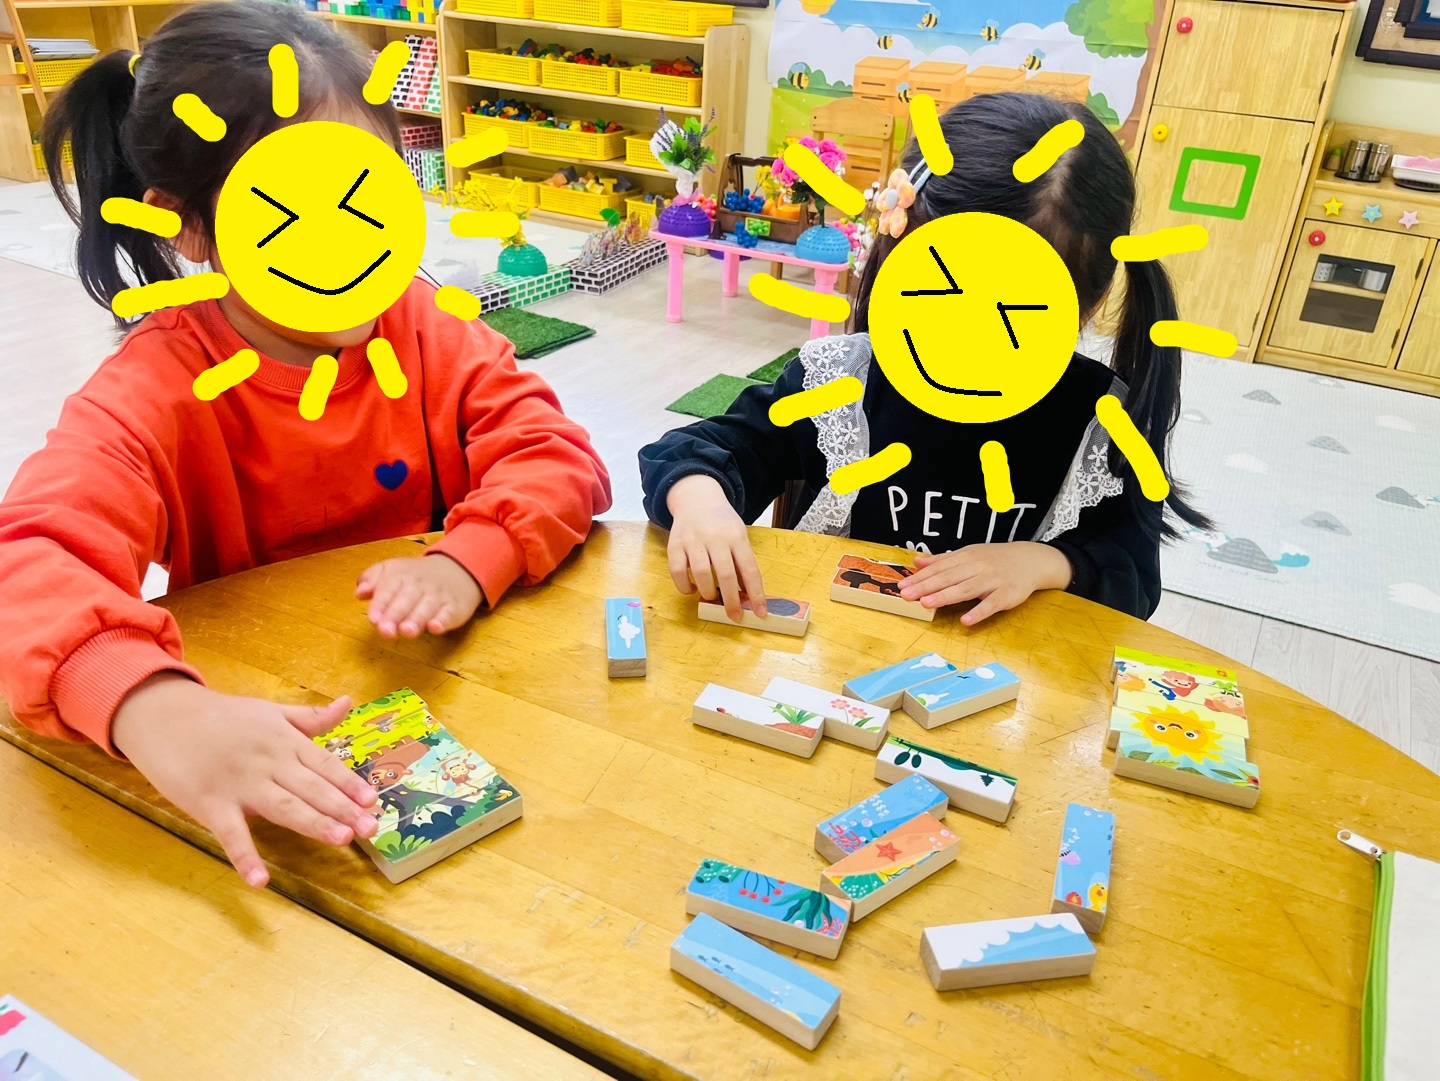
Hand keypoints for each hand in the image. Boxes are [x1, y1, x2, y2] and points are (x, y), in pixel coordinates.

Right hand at [111, 673, 378, 886]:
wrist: (165, 716)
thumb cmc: (222, 717)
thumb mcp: (269, 711)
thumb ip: (310, 717)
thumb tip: (348, 704)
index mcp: (284, 740)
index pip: (324, 764)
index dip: (349, 783)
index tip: (373, 800)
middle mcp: (268, 761)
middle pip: (311, 787)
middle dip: (342, 807)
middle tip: (370, 827)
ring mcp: (239, 783)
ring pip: (282, 806)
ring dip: (312, 823)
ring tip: (341, 839)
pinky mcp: (210, 803)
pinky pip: (231, 833)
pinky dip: (245, 856)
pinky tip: (260, 880)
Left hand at [356, 553, 482, 637]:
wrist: (458, 568)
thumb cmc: (416, 576)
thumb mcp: (393, 570)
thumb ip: (373, 579)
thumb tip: (360, 592)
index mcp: (400, 576)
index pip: (388, 589)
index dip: (380, 605)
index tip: (373, 619)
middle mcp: (419, 586)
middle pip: (406, 599)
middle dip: (395, 615)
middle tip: (386, 631)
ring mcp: (438, 596)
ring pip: (427, 607)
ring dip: (416, 619)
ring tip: (407, 631)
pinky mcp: (455, 607)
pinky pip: (449, 613)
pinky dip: (443, 620)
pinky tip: (435, 627)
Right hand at [665, 474, 766, 621]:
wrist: (697, 498)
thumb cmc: (722, 523)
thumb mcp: (738, 536)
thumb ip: (742, 562)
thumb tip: (747, 594)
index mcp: (737, 537)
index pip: (750, 569)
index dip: (756, 594)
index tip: (760, 613)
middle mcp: (715, 538)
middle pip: (726, 574)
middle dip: (732, 601)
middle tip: (734, 616)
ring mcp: (693, 540)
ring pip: (702, 573)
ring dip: (707, 592)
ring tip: (711, 597)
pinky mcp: (675, 545)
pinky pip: (678, 571)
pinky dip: (685, 586)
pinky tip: (692, 589)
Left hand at [898, 542, 1072, 625]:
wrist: (1031, 560)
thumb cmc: (995, 560)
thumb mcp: (969, 555)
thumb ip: (943, 561)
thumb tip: (917, 562)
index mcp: (966, 557)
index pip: (939, 568)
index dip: (920, 577)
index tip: (902, 586)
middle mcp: (978, 567)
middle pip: (949, 577)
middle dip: (926, 586)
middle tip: (906, 595)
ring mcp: (993, 580)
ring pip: (966, 589)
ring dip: (946, 596)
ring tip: (926, 603)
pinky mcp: (1007, 595)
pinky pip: (991, 604)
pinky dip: (979, 612)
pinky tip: (965, 620)